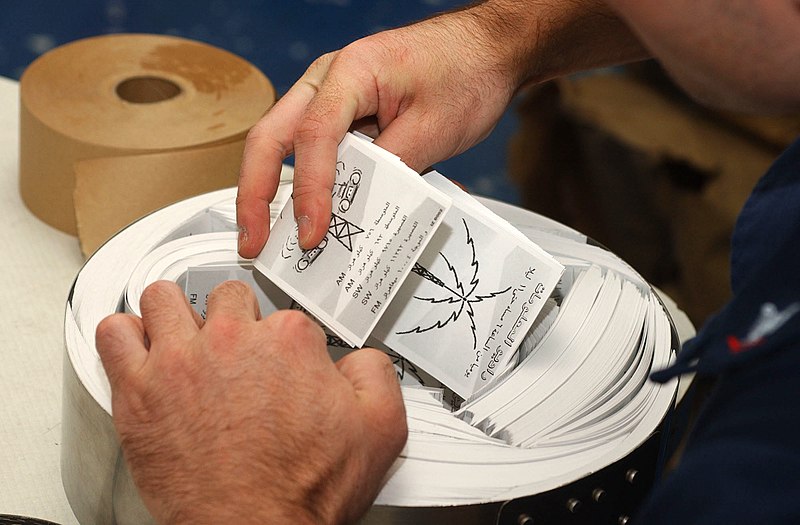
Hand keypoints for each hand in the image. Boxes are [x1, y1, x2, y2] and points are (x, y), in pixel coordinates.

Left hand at [96, 280, 406, 524]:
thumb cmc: (303, 491)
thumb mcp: (381, 429)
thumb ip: (376, 373)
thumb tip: (360, 358)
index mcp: (289, 341)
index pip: (285, 314)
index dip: (286, 342)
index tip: (282, 363)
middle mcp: (232, 340)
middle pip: (227, 298)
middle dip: (234, 321)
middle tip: (235, 353)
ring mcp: (181, 361)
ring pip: (164, 299)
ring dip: (174, 314)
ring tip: (182, 338)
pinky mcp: (138, 389)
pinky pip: (114, 334)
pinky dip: (124, 336)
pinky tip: (141, 352)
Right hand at [236, 4, 523, 255]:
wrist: (486, 49)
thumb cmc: (465, 72)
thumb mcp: (433, 128)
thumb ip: (391, 170)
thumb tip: (359, 214)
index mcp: (351, 72)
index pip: (315, 136)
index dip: (310, 190)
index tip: (313, 233)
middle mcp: (328, 80)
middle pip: (271, 137)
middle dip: (255, 193)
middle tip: (252, 242)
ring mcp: (331, 96)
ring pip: (283, 145)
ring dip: (271, 191)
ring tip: (268, 239)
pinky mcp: (344, 116)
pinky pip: (313, 152)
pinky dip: (306, 185)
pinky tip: (307, 218)